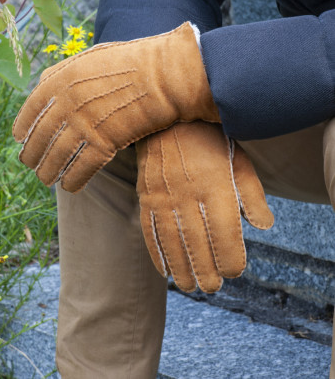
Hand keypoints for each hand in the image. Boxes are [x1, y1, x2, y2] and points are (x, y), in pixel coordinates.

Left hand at [13, 22, 219, 192]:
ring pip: (57, 156)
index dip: (23, 128)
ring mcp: (84, 124)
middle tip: (30, 165)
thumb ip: (66, 71)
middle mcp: (66, 103)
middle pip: (40, 137)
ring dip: (49, 173)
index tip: (19, 139)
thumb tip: (46, 84)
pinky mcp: (104, 143)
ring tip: (47, 181)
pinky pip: (82, 168)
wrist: (165, 74)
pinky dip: (73, 180)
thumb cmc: (134, 61)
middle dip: (32, 155)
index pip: (31, 110)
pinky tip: (70, 187)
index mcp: (60, 80)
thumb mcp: (92, 56)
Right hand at [136, 121, 273, 292]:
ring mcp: (164, 196)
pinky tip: (163, 269)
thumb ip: (251, 194)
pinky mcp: (146, 196)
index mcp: (216, 187)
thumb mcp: (239, 161)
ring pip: (172, 241)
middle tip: (211, 288)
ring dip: (180, 268)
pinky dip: (156, 252)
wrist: (169, 121)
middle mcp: (188, 195)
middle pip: (198, 242)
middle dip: (205, 270)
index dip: (231, 258)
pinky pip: (150, 230)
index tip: (234, 271)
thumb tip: (263, 226)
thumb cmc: (210, 142)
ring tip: (187, 286)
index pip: (225, 233)